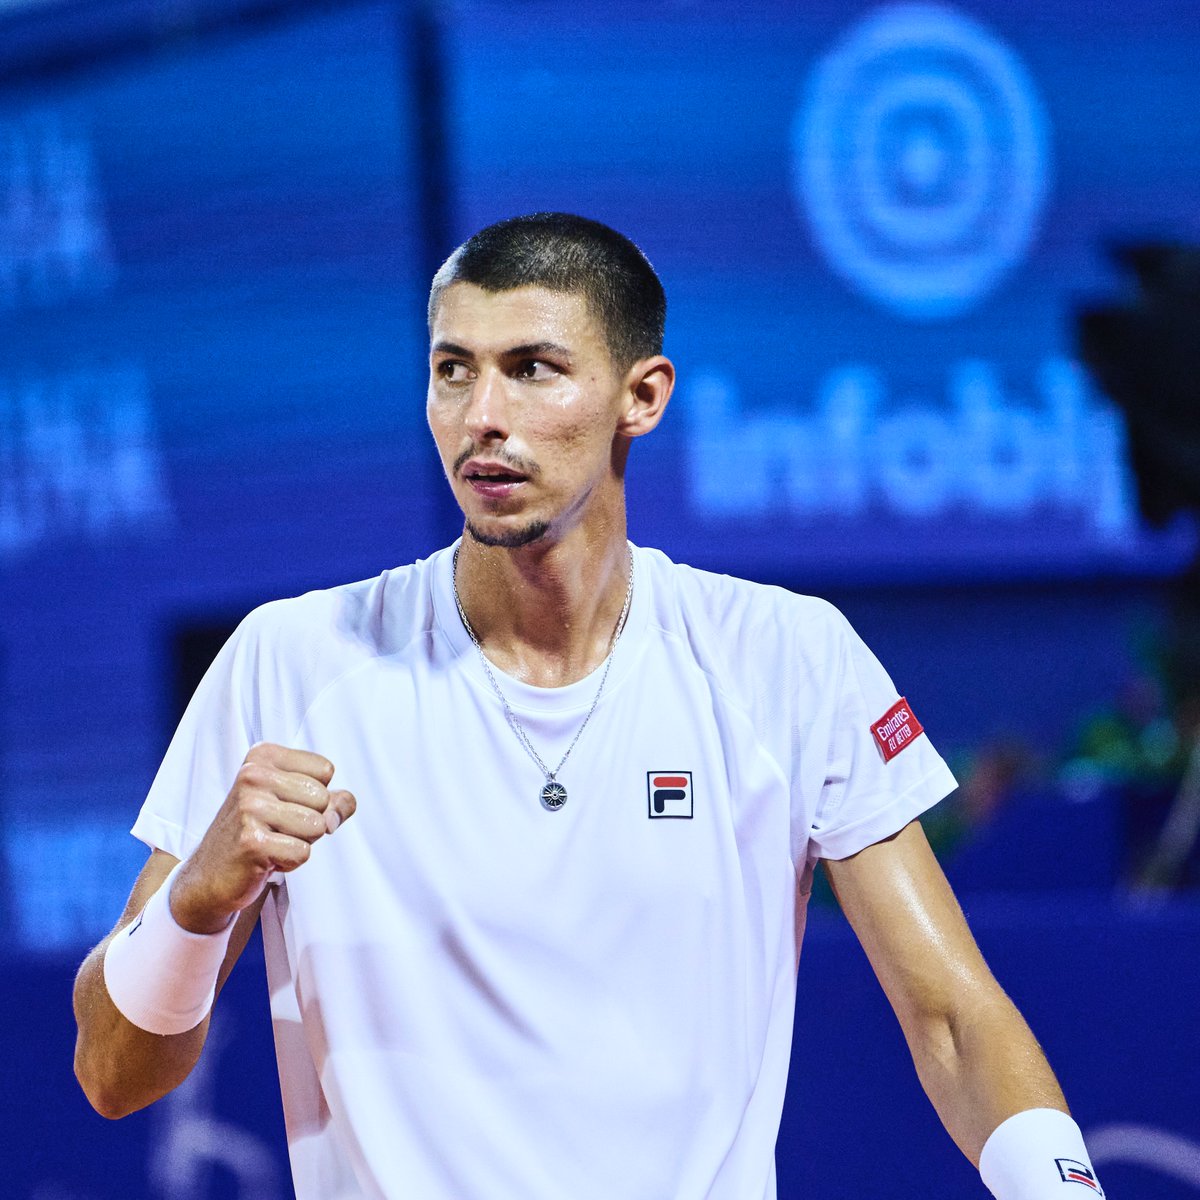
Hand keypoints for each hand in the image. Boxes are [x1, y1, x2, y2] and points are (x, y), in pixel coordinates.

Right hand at [171, 743, 356, 932]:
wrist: (211, 873)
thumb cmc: (259, 831)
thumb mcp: (295, 802)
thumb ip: (333, 799)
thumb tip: (341, 809)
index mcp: (263, 756)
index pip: (325, 769)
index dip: (316, 795)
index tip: (286, 805)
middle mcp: (253, 775)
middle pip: (323, 798)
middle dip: (309, 821)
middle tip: (277, 828)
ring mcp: (250, 807)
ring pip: (317, 826)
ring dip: (300, 841)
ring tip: (273, 841)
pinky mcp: (251, 840)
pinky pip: (303, 852)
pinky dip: (290, 861)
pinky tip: (265, 858)